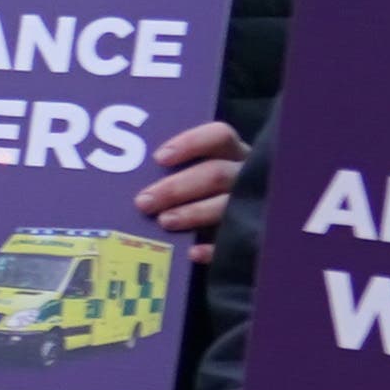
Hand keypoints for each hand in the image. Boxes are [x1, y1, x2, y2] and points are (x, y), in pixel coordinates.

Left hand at [138, 119, 243, 247]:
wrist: (250, 229)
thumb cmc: (204, 193)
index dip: (192, 143)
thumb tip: (134, 183)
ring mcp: (253, 205)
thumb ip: (176, 172)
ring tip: (164, 222)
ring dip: (193, 213)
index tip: (159, 158)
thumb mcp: (197, 175)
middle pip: (216, 173)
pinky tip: (192, 253)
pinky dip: (214, 248)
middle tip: (144, 202)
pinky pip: (237, 241)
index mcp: (233, 154)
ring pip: (226, 204)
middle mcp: (246, 176)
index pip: (220, 136)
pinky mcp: (255, 235)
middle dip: (177, 187)